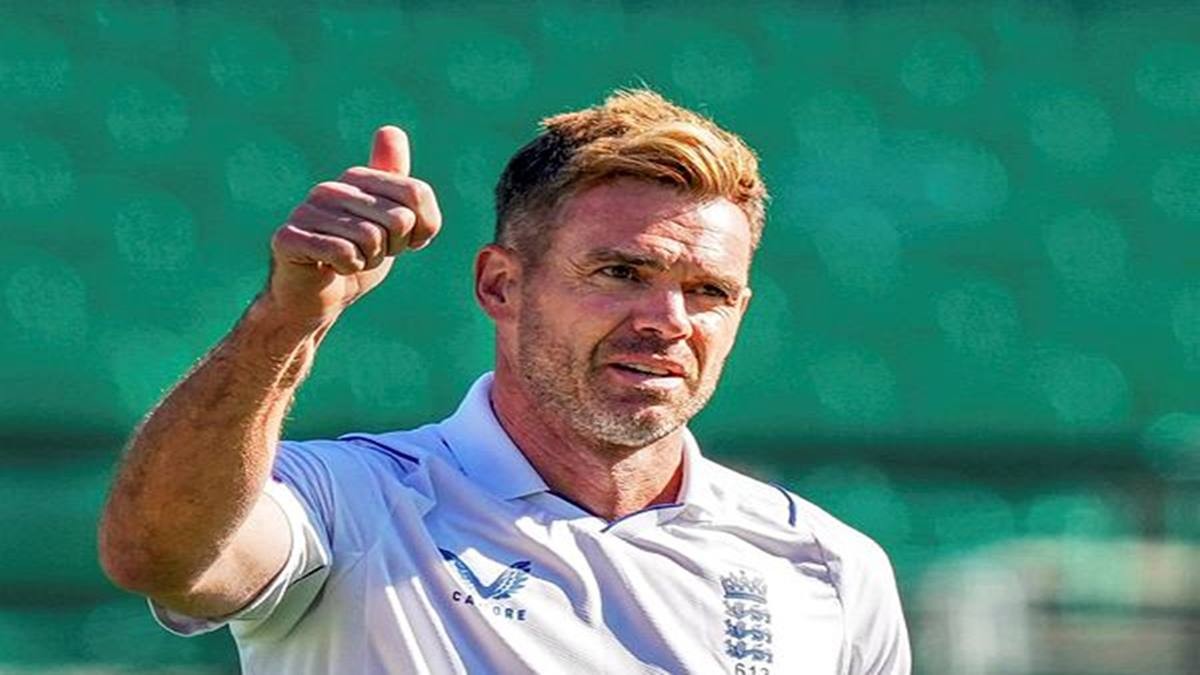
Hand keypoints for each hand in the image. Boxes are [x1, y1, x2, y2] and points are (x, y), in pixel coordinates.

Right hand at [264, 126, 441, 322]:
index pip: (417, 193)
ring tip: (349, 259)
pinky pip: (344, 253)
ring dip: (368, 261)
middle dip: (392, 248)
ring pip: (372, 238)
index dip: (419, 230)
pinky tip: (331, 268)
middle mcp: (330, 188)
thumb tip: (390, 130)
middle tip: (368, 253)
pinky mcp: (289, 237)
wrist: (317, 298)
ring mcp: (306, 211)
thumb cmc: (359, 259)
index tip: (398, 241)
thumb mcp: (395, 224)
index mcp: (357, 178)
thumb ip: (405, 188)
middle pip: (399, 218)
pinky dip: (348, 269)